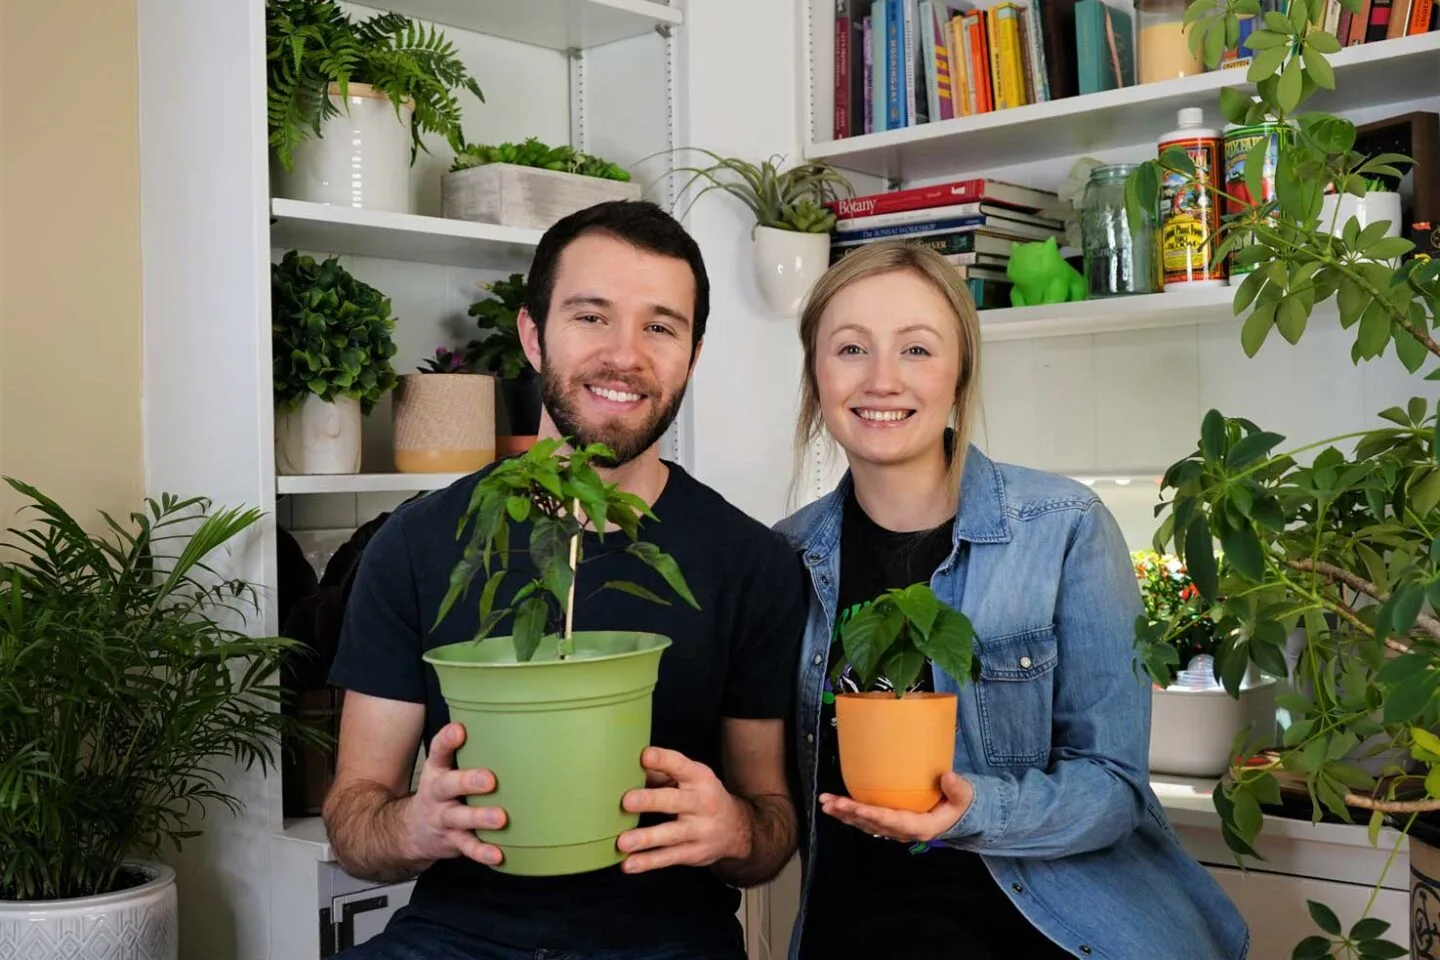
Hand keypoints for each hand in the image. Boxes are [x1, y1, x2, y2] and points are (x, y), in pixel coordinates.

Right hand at [398, 722, 507, 867]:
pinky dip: (482, 852)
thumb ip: (467, 751)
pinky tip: (499, 854)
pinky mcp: (451, 841)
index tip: (459, 730)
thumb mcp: (444, 769)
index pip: (438, 751)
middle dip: (468, 781)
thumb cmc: (441, 792)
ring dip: (479, 818)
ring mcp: (443, 819)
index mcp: (437, 771)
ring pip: (459, 818)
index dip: (447, 740)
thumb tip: (509, 725)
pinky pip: (467, 847)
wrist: (409, 832)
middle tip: (489, 779)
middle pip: (448, 786)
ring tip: (500, 818)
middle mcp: (437, 794)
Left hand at [616, 747, 749, 873]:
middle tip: (627, 802)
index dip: (663, 760)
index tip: (644, 756)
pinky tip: (628, 864)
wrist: (737, 828)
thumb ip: (661, 772)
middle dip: (650, 801)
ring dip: (646, 838)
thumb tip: (628, 767)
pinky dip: (647, 862)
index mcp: (699, 778)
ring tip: (622, 842)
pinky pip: (669, 858)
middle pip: (674, 801)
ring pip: (671, 834)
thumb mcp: (691, 779)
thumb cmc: (703, 797)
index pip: (681, 766)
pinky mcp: (694, 853)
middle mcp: (702, 803)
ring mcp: (699, 830)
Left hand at [819, 771, 973, 843]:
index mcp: (921, 826)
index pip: (894, 821)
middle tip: (831, 802)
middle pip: (873, 823)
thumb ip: (957, 789)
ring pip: (866, 824)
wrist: (957, 816)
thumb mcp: (963, 797)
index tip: (857, 807)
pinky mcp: (889, 822)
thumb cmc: (959, 805)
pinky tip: (835, 807)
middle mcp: (903, 831)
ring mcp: (894, 828)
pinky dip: (849, 814)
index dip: (875, 815)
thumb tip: (947, 776)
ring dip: (845, 814)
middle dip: (851, 813)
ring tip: (826, 803)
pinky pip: (866, 821)